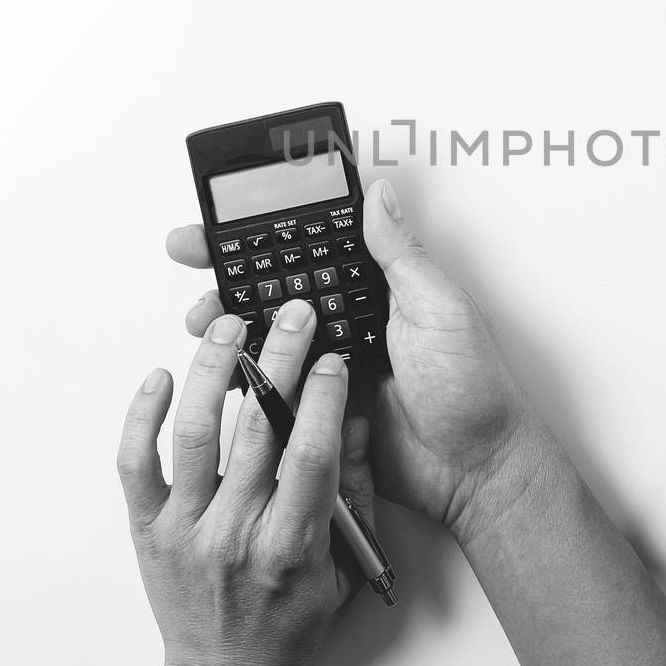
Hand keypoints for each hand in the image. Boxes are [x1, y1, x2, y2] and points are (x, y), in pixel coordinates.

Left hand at [117, 300, 375, 665]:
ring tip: (228, 325)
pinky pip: (135, 464)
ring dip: (212, 371)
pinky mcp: (148, 529)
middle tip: (291, 314)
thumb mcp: (345, 567)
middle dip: (279, 360)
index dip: (321, 398)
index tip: (332, 356)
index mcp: (289, 547)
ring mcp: (185, 529)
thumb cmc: (288, 625)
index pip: (307, 456)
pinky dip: (142, 416)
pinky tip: (160, 377)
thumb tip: (356, 420)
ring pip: (194, 435)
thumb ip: (356, 493)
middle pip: (256, 430)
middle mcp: (233, 534)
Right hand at [167, 179, 555, 546]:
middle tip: (190, 256)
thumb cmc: (473, 388)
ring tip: (202, 317)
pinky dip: (244, 378)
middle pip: (276, 288)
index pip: (311, 249)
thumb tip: (377, 195)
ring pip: (266, 338)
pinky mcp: (319, 410)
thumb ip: (400, 256)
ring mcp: (330, 367)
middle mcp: (348, 322)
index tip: (224, 221)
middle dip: (228, 272)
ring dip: (228, 324)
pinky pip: (273, 390)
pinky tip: (223, 367)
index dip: (267, 233)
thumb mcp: (439, 308)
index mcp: (376, 290)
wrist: (476, 469)